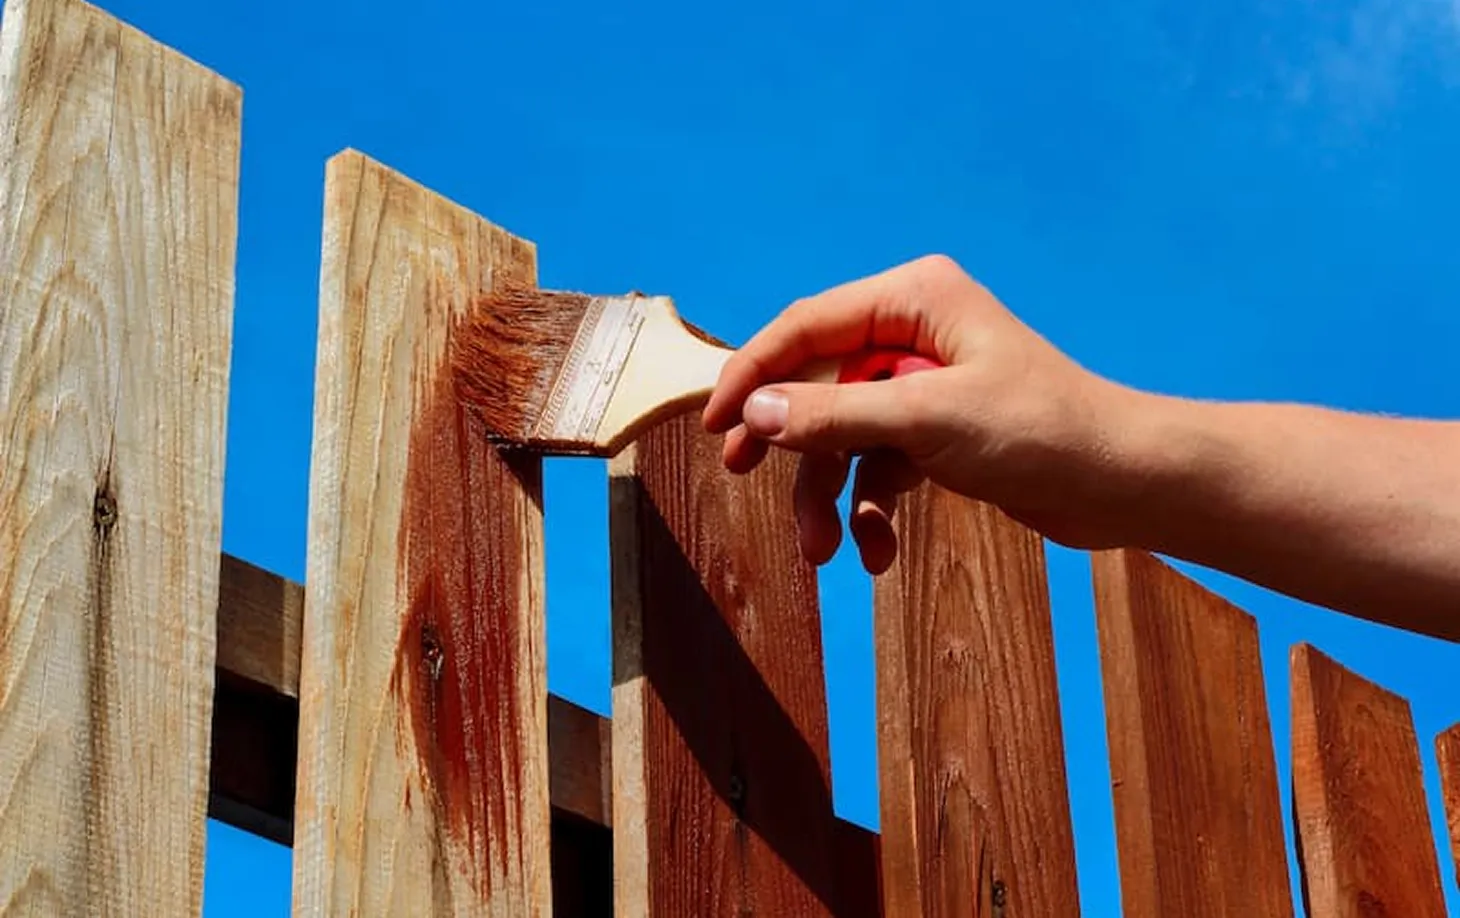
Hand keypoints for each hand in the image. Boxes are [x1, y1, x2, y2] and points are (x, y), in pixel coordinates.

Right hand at [702, 254, 1138, 573]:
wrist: (1125, 485)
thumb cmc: (1042, 431)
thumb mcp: (927, 419)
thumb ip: (835, 413)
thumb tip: (755, 409)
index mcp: (913, 299)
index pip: (806, 327)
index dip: (753, 372)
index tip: (715, 425)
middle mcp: (914, 333)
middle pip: (818, 382)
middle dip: (788, 441)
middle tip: (743, 474)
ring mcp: (925, 385)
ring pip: (845, 435)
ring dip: (828, 493)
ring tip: (823, 551)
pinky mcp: (939, 434)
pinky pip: (880, 466)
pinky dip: (872, 509)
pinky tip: (877, 553)